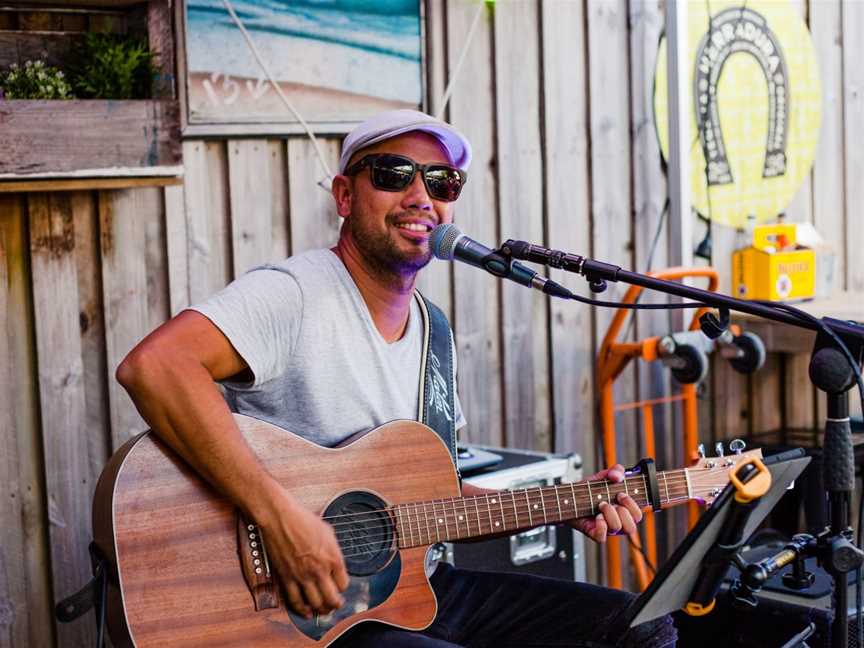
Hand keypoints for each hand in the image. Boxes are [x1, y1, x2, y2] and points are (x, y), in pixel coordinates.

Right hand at [258, 495, 349, 617]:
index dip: (342, 588)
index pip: (344, 584)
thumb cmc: (303, 520)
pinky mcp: (287, 578)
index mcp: (333, 558)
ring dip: (321, 610)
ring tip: (323, 609)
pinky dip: (302, 610)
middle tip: (335, 605)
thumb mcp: (328, 532)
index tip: (339, 587)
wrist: (281, 518)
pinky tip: (306, 612)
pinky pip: (295, 601)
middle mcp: (320, 570)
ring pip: (315, 604)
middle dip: (335, 605)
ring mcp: (303, 576)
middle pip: (332, 599)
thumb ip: (333, 550)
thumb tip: (335, 562)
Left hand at [570, 463, 642, 542]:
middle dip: (623, 511)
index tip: (621, 494)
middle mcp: (618, 521)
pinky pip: (602, 537)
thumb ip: (616, 471)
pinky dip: (601, 525)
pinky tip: (597, 516)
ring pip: (617, 528)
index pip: (638, 515)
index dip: (633, 506)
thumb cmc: (591, 489)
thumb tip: (618, 476)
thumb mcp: (605, 476)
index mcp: (624, 510)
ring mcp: (607, 529)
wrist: (571, 495)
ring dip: (610, 514)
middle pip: (631, 527)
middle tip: (612, 500)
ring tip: (601, 505)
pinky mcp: (594, 533)